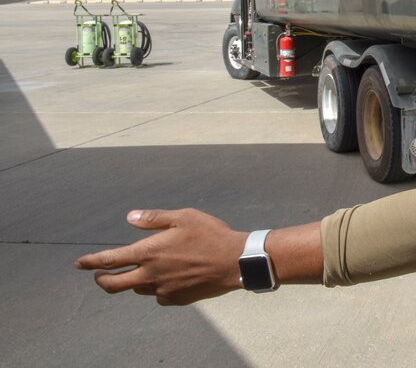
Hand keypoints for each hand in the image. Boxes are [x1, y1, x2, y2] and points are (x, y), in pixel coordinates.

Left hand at [75, 209, 246, 305]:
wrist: (235, 261)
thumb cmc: (210, 235)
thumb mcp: (184, 217)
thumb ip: (154, 218)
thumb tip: (130, 217)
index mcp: (148, 253)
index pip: (109, 260)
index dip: (91, 262)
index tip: (79, 264)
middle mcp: (150, 275)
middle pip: (113, 285)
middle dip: (102, 280)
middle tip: (100, 275)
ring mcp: (162, 290)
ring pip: (138, 289)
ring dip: (136, 280)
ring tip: (149, 268)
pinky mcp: (176, 299)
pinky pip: (158, 296)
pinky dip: (158, 288)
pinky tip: (171, 277)